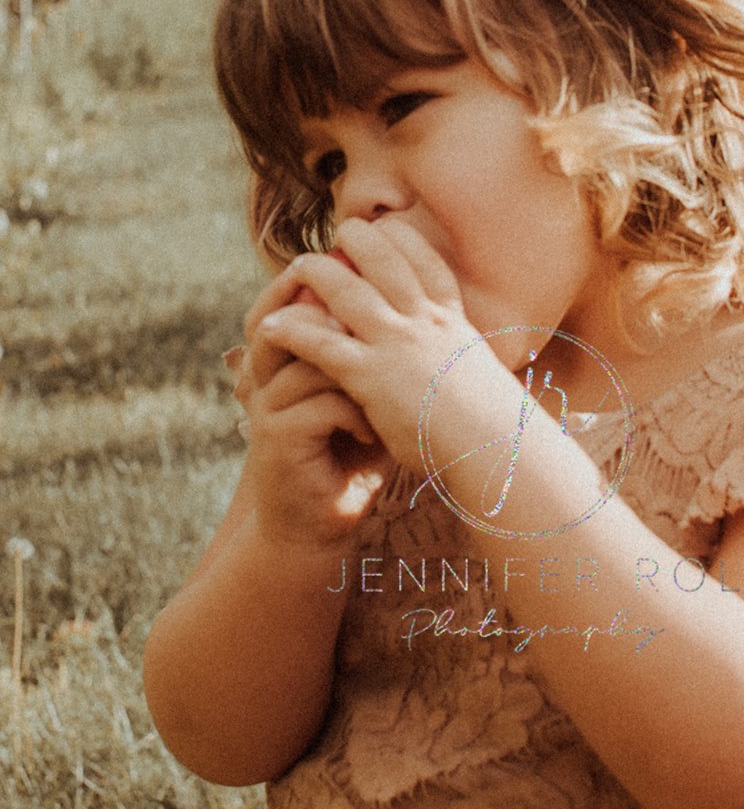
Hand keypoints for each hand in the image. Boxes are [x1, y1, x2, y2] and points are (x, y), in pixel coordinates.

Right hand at [237, 278, 391, 552]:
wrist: (318, 527)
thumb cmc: (349, 460)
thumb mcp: (364, 402)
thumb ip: (371, 358)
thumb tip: (412, 308)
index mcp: (283, 364)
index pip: (284, 306)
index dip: (313, 287)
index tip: (362, 281)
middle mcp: (265, 380)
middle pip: (285, 320)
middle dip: (329, 313)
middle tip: (375, 326)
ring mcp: (267, 408)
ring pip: (311, 358)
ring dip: (356, 373)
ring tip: (384, 400)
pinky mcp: (276, 439)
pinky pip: (322, 403)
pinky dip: (356, 415)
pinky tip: (373, 437)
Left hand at [254, 217, 496, 475]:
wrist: (496, 450)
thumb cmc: (495, 429)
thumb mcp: (483, 381)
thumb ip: (461, 364)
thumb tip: (462, 369)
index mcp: (454, 322)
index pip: (428, 263)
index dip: (404, 240)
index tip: (387, 226)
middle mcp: (425, 322)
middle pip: (384, 260)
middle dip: (358, 240)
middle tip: (336, 235)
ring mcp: (397, 344)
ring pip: (345, 289)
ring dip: (316, 273)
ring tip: (295, 267)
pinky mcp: (371, 376)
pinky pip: (321, 343)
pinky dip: (292, 330)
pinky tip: (269, 326)